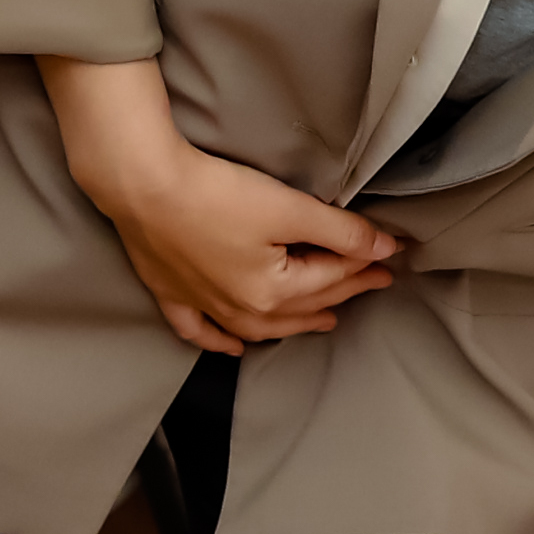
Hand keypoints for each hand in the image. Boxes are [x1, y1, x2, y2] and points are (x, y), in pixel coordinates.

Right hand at [38, 56, 401, 356]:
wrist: (143, 187)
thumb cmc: (215, 195)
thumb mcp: (288, 209)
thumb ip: (340, 231)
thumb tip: (385, 248)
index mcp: (273, 293)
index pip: (332, 278)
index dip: (364, 266)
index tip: (390, 261)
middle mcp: (240, 310)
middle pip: (303, 303)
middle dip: (341, 292)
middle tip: (370, 283)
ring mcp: (203, 306)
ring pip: (260, 327)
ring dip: (295, 324)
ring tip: (325, 319)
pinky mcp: (172, 293)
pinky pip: (201, 330)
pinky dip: (221, 340)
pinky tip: (236, 345)